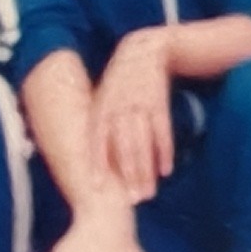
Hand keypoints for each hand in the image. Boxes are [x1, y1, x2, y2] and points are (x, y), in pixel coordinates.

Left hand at [90, 32, 177, 199]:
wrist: (144, 50)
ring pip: (142, 141)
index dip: (96, 162)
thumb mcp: (102, 96)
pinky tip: (166, 170)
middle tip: (131, 201)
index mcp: (100, 107)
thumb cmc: (119, 82)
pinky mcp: (158, 101)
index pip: (95, 139)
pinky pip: (162, 130)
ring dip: (145, 169)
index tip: (97, 186)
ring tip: (148, 193)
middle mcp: (117, 107)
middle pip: (122, 146)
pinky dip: (164, 150)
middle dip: (126, 175)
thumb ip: (96, 123)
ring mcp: (138, 104)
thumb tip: (84, 155)